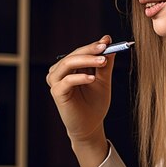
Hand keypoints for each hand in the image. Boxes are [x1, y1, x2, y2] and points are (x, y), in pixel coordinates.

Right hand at [47, 35, 114, 166]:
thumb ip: (105, 64)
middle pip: (74, 54)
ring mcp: (56, 81)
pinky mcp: (56, 92)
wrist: (91, 126)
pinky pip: (67, 81)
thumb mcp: (103, 80)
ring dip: (86, 60)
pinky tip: (92, 78)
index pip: (81, 51)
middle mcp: (61, 71)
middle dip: (90, 50)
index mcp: (71, 67)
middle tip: (105, 46)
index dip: (94, 45)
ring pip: (68, 63)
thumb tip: (108, 41)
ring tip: (103, 61)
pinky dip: (80, 77)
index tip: (107, 40)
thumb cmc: (95, 103)